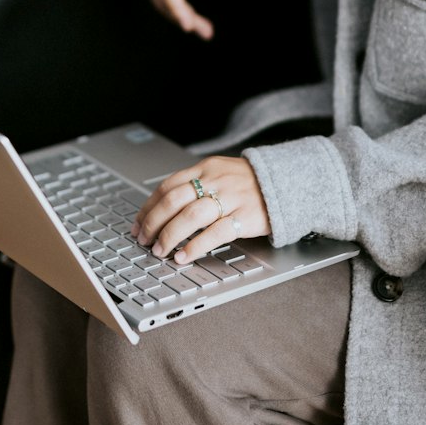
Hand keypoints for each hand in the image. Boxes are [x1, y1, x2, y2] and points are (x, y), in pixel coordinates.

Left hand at [130, 156, 269, 264]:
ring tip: (160, 251)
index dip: (148, 207)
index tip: (138, 225)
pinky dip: (195, 246)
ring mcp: (231, 198)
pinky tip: (184, 256)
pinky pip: (215, 233)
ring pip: (191, 216)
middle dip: (154, 223)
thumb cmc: (249, 182)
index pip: (167, 186)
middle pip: (174, 200)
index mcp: (206, 168)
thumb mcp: (220, 173)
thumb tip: (162, 208)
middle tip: (144, 240)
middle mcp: (216, 181)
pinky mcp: (245, 216)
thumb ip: (195, 185)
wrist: (287, 181)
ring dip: (170, 236)